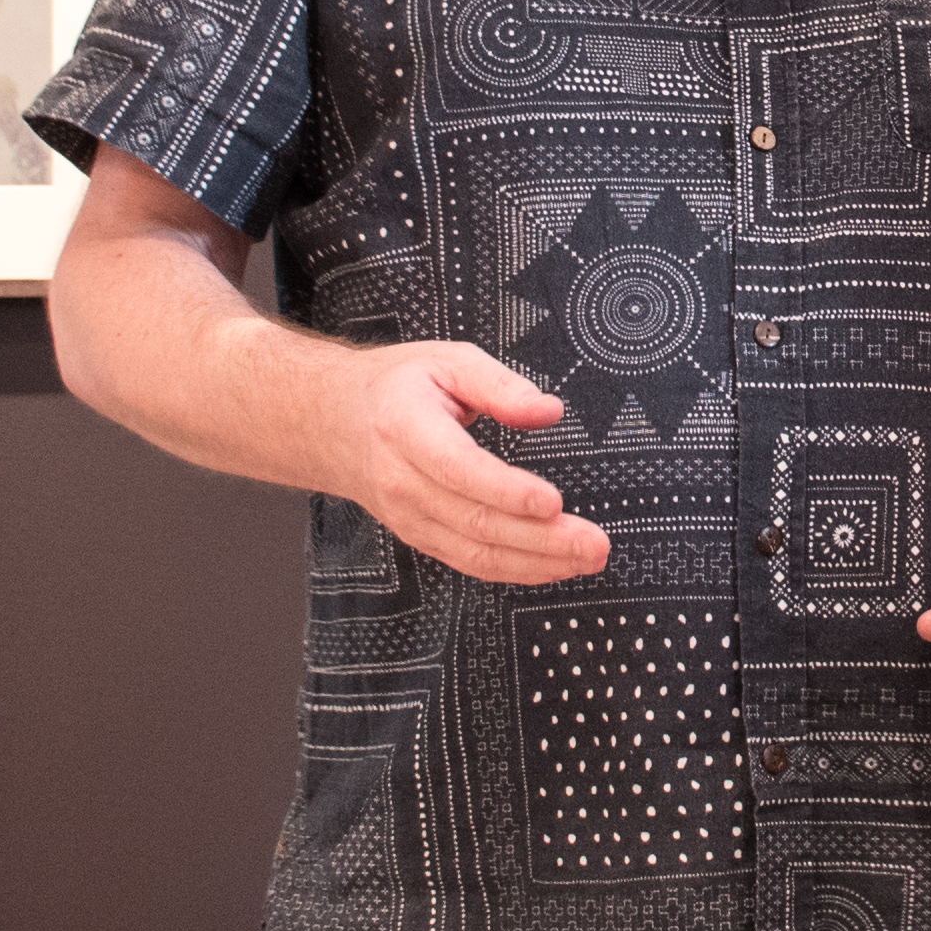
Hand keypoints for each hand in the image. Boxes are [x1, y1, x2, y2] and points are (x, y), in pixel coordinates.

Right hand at [307, 343, 611, 586]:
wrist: (335, 424)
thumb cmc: (396, 388)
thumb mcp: (446, 360)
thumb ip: (499, 383)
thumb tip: (548, 410)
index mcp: (405, 427)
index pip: (458, 469)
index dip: (507, 492)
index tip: (553, 502)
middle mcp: (402, 481)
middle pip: (475, 522)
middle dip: (542, 539)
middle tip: (594, 544)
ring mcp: (408, 516)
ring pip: (475, 553)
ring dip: (537, 563)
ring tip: (586, 559)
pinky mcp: (419, 537)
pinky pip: (469, 562)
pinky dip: (515, 570)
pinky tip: (554, 566)